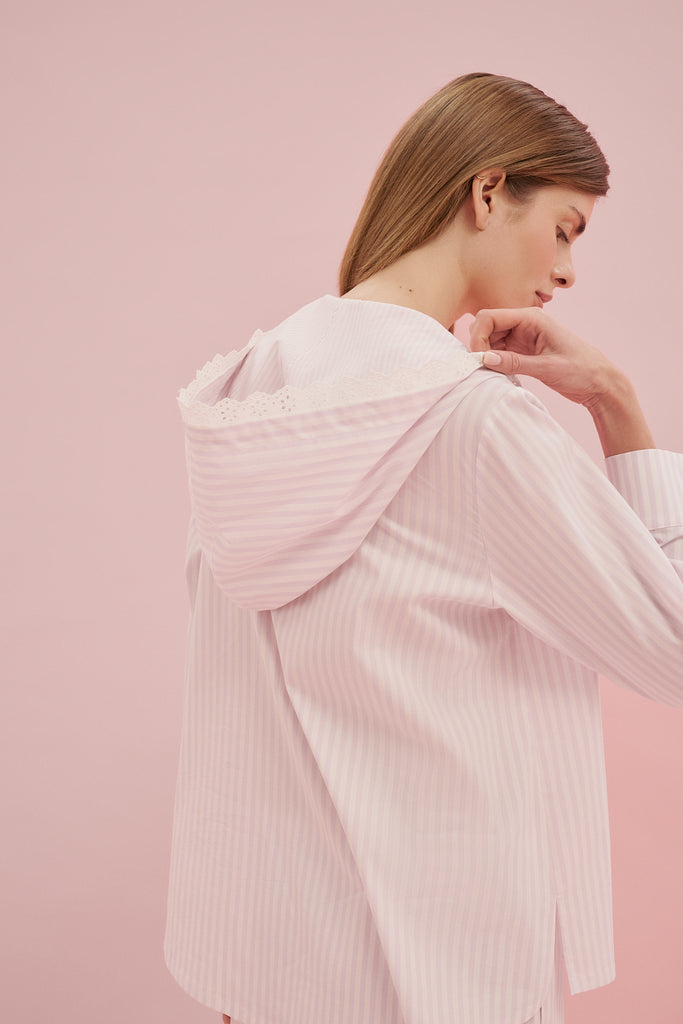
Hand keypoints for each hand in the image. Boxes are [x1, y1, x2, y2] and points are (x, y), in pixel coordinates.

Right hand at [469, 306, 616, 407]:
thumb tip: (485, 358)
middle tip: (480, 366)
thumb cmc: (581, 370)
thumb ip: (514, 362)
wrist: (599, 383)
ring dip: (485, 354)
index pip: (490, 317)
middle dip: (478, 344)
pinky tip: (497, 373)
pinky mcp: (523, 351)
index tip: (477, 357)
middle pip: (487, 326)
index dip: (477, 335)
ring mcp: (522, 338)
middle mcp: (525, 324)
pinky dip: (493, 361)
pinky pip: (499, 352)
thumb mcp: (547, 368)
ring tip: (489, 372)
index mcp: (532, 319)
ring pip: (490, 340)